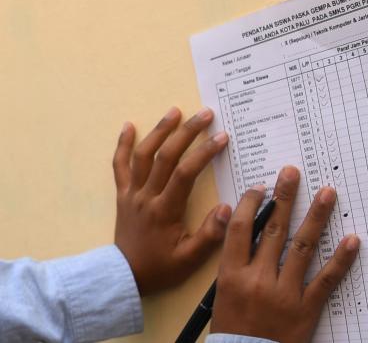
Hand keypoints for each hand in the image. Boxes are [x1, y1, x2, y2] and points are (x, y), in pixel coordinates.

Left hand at [113, 107, 230, 295]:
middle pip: (165, 156)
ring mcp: (132, 193)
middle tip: (205, 114)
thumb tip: (229, 208)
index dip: (204, 152)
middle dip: (187, 132)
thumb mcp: (190, 260)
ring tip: (175, 111)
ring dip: (159, 130)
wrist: (125, 277)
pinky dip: (122, 144)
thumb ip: (210, 235)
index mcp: (165, 210)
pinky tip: (129, 126)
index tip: (222, 137)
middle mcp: (146, 196)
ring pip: (142, 155)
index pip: (185, 173)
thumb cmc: (161, 268)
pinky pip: (119, 165)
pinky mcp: (122, 195)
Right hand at [210, 166, 359, 341]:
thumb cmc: (233, 328)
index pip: (241, 229)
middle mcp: (258, 280)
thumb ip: (234, 260)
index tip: (261, 186)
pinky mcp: (306, 309)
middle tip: (292, 172)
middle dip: (284, 197)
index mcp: (232, 275)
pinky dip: (341, 259)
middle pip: (274, 230)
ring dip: (316, 217)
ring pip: (302, 247)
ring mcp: (284, 294)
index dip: (251, 203)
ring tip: (327, 192)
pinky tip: (353, 240)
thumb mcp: (223, 293)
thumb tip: (241, 222)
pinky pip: (327, 280)